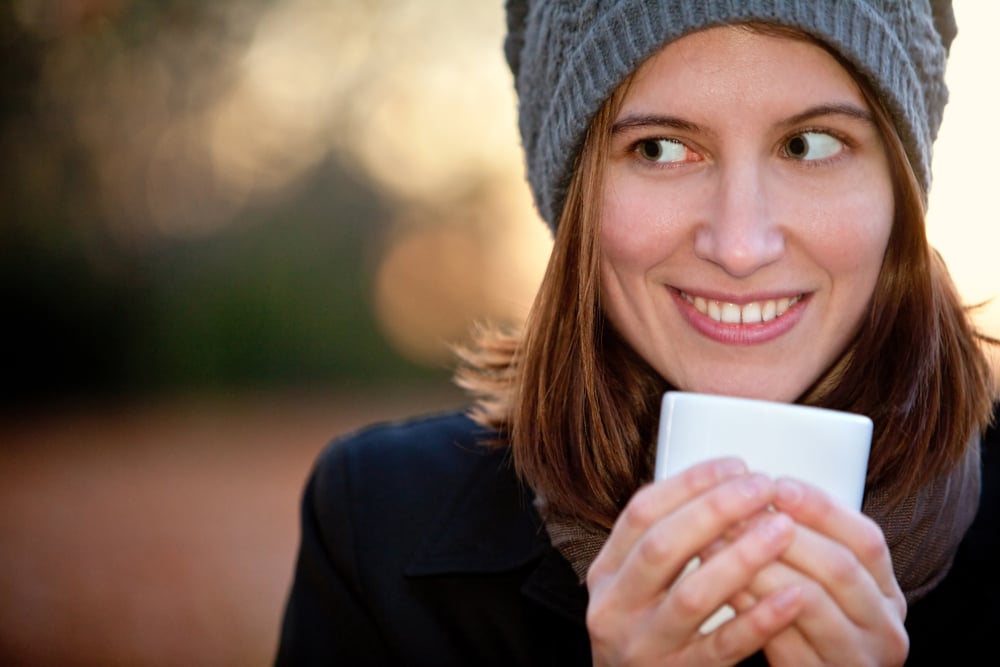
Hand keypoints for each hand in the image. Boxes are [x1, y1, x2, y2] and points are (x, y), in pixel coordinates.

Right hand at [586, 458, 803, 665]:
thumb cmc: (649, 632)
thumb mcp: (637, 586)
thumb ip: (667, 543)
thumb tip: (724, 484)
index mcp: (606, 573)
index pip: (641, 512)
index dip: (689, 483)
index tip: (736, 466)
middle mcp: (615, 607)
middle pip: (663, 546)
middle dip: (716, 510)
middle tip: (763, 488)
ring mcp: (645, 646)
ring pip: (694, 595)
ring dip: (742, 557)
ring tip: (782, 530)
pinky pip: (724, 647)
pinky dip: (759, 619)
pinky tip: (793, 596)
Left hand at [728, 479, 907, 665]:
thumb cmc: (808, 634)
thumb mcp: (822, 587)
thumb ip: (807, 547)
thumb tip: (760, 493)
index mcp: (887, 595)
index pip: (867, 540)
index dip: (821, 508)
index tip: (778, 485)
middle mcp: (883, 628)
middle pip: (839, 566)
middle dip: (785, 533)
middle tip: (740, 511)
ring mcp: (856, 659)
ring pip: (810, 599)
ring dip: (761, 565)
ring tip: (722, 541)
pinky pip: (783, 638)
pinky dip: (751, 606)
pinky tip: (725, 585)